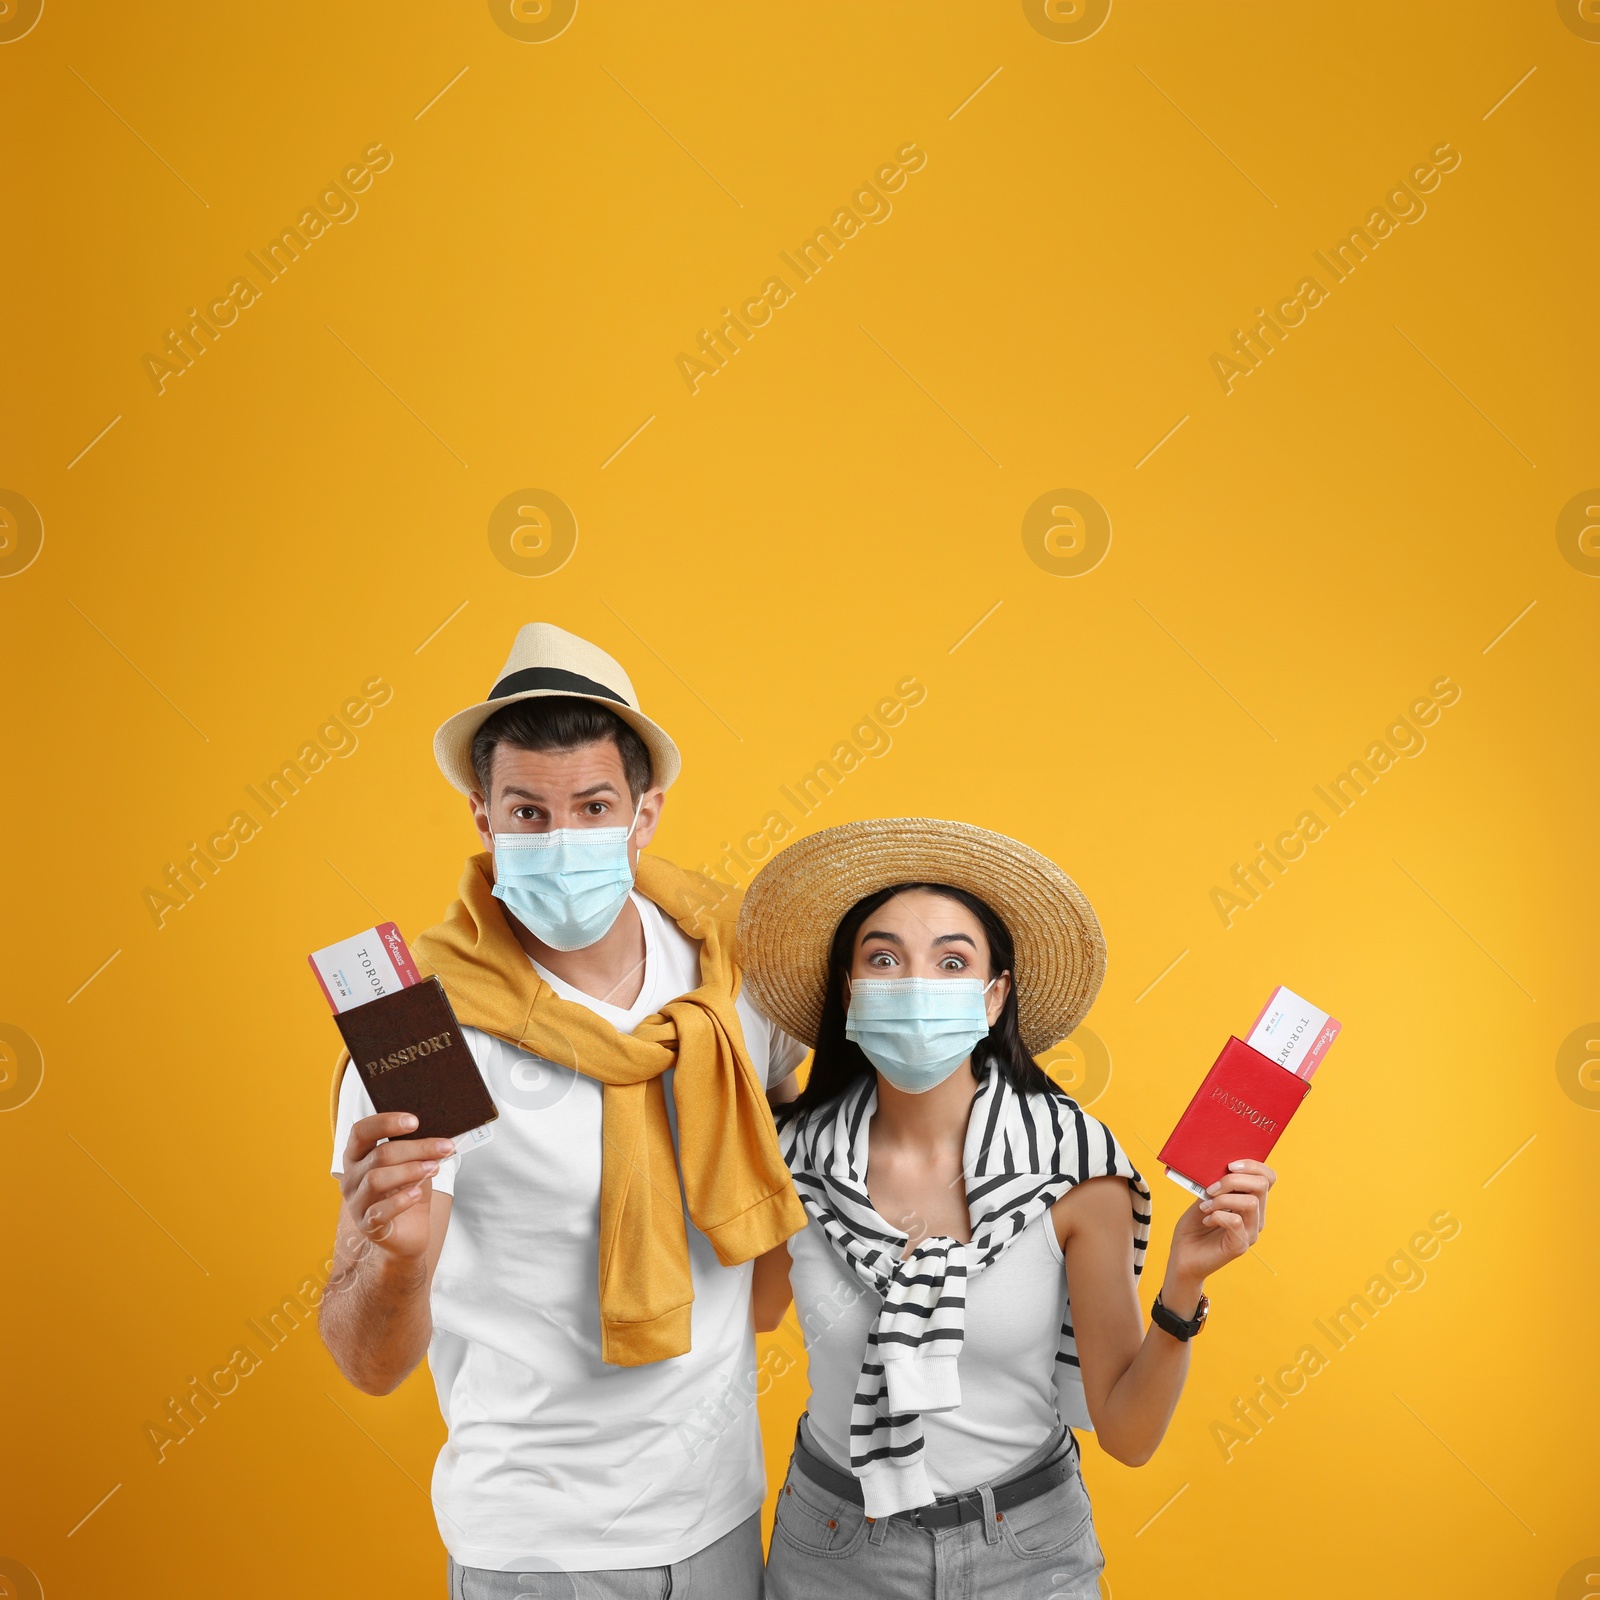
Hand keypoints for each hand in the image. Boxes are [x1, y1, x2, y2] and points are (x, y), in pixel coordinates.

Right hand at [338, 1113, 453, 1262]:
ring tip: (434, 1168)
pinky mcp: (366, 1225)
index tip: (415, 1121)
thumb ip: (417, 1149)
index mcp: (356, 1156)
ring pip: (377, 1179)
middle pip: (379, 1155)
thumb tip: (438, 1135)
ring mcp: (355, 1202)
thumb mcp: (413, 1164)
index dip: (385, 1123)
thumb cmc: (407, 1190)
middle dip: (416, 1148)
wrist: (410, 1230)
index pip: (361, 1131)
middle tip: (444, 1147)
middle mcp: (350, 1177)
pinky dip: (400, 1200)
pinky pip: (379, 1211)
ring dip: (410, 1171)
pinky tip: (417, 1193)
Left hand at [1166, 1159, 1276, 1292]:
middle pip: (1261, 1185)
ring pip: (1251, 1202)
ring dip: (1222, 1199)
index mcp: (1251, 1201)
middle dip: (1233, 1180)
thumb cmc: (1193, 1226)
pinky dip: (1218, 1215)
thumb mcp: (1204, 1197)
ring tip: (1205, 1206)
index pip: (1268, 1178)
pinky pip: (1236, 1221)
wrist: (1183, 1255)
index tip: (1229, 1165)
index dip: (1253, 1165)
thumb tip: (1219, 1165)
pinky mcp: (1240, 1246)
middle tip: (1210, 1189)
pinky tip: (1206, 1219)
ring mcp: (1250, 1232)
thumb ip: (1214, 1183)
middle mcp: (1256, 1217)